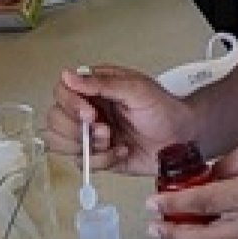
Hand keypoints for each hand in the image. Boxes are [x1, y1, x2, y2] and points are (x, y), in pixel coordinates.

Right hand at [45, 65, 199, 176]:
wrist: (183, 139)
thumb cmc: (164, 109)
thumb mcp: (136, 89)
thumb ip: (101, 83)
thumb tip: (69, 76)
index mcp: (95, 88)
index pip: (62, 92)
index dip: (70, 104)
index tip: (90, 113)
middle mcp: (87, 110)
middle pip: (54, 119)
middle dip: (77, 129)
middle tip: (104, 130)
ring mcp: (90, 134)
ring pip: (60, 143)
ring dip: (88, 146)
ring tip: (112, 141)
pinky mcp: (97, 156)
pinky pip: (82, 163)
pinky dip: (103, 160)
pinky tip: (122, 151)